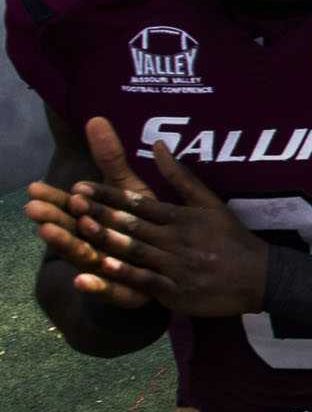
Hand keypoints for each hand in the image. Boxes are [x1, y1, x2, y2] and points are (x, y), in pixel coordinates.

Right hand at [23, 117, 158, 309]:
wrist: (178, 265)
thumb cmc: (146, 223)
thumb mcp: (129, 189)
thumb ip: (111, 159)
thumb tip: (96, 118)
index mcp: (95, 220)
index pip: (71, 206)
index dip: (54, 198)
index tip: (36, 187)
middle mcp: (96, 245)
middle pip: (71, 231)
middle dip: (52, 219)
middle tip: (34, 208)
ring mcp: (110, 270)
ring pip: (85, 257)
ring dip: (66, 245)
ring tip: (49, 233)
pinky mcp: (129, 293)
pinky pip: (111, 291)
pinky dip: (96, 286)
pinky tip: (80, 280)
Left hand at [69, 139, 268, 317]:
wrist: (260, 277)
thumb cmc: (231, 238)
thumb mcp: (210, 203)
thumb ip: (181, 176)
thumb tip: (158, 144)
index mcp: (183, 218)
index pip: (140, 203)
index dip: (108, 195)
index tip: (80, 188)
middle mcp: (178, 240)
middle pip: (133, 226)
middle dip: (100, 214)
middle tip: (72, 204)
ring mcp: (176, 266)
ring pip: (135, 251)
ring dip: (107, 240)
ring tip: (80, 230)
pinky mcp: (176, 290)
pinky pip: (145, 281)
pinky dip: (123, 274)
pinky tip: (101, 267)